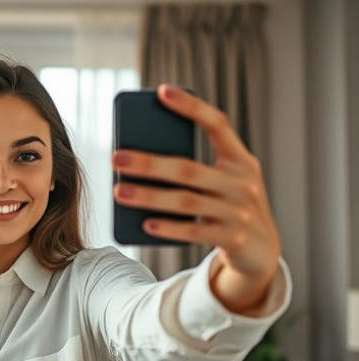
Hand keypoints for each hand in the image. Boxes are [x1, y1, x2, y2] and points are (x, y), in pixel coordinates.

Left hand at [111, 84, 279, 313]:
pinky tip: (145, 224)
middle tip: (115, 158)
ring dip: (149, 196)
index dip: (191, 107)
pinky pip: (195, 232)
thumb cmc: (229, 207)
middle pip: (188, 169)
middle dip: (148, 163)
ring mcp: (240, 212)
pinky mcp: (234, 238)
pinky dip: (169, 227)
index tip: (162, 91)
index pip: (218, 124)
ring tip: (119, 191)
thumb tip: (137, 162)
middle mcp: (243, 182)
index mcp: (241, 160)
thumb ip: (194, 170)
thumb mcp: (223, 182)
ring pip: (186, 201)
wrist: (262, 251)